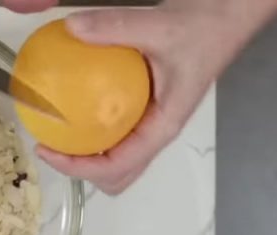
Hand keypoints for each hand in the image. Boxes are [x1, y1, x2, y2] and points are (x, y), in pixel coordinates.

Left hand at [41, 0, 276, 194]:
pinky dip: (92, 124)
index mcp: (163, 125)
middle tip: (51, 144)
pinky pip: (115, 126)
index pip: (118, 166)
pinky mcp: (145, 105)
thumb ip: (115, 27)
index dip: (80, 169)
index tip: (49, 150)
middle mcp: (157, 130)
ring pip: (117, 156)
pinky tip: (71, 101)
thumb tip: (73, 28)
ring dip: (87, 154)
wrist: (228, 13)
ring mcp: (151, 120)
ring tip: (57, 131)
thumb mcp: (159, 25)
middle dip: (82, 170)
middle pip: (118, 175)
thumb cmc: (205, 26)